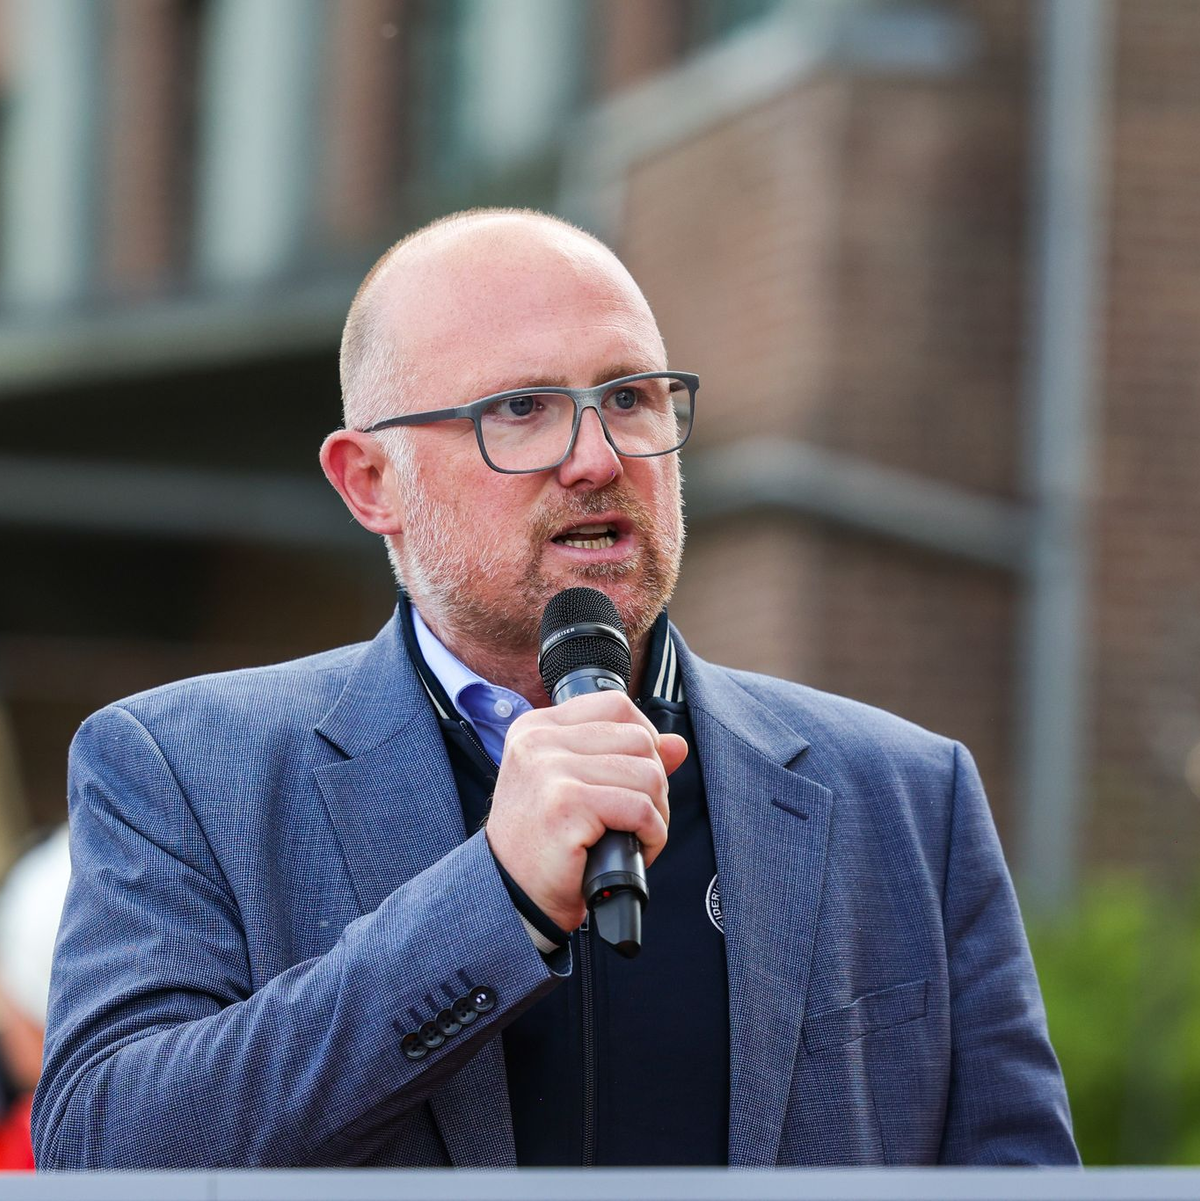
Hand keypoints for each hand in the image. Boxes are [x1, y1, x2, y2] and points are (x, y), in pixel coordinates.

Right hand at [485, 691, 688, 932]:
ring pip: (646, 772)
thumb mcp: (579, 788)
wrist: (513, 898)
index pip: (614, 706)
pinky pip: (640, 807)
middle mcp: (538, 740)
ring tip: (636, 836)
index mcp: (537, 728)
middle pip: (637, 738)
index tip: (637, 777)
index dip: (644, 739)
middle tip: (637, 818)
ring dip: (656, 812)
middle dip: (654, 782)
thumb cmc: (546, 845)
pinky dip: (652, 834)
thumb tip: (677, 744)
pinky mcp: (565, 803)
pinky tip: (637, 849)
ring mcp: (549, 769)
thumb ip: (623, 758)